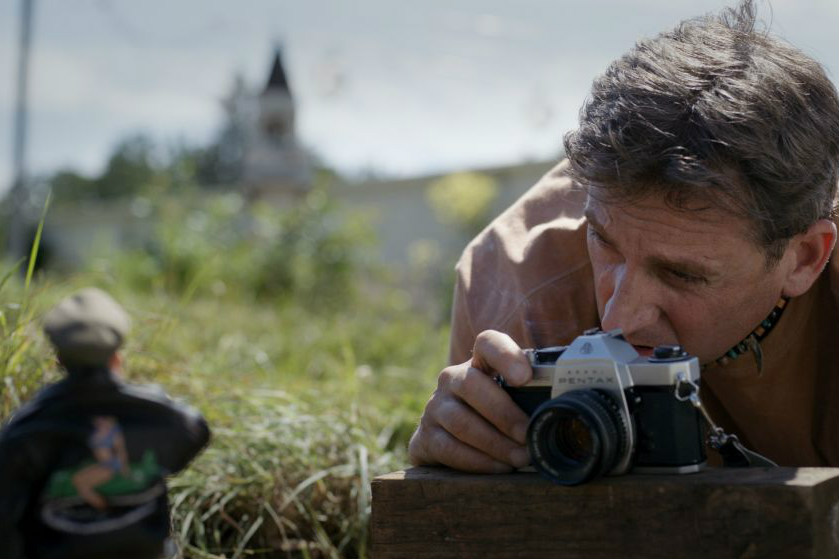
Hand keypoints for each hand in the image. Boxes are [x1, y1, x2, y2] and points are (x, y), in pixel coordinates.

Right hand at [408, 330, 532, 472]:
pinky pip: (449, 448)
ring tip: (520, 458)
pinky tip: (500, 467)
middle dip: (504, 414)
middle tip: (529, 436)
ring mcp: (434, 407)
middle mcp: (451, 379)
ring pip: (461, 421)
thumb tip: (577, 398)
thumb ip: (538, 393)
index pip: (488, 343)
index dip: (505, 355)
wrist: (451, 441)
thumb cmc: (496, 416)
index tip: (524, 377)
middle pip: (471, 385)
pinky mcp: (425, 437)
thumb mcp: (514, 399)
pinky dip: (478, 461)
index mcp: (478, 363)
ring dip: (495, 443)